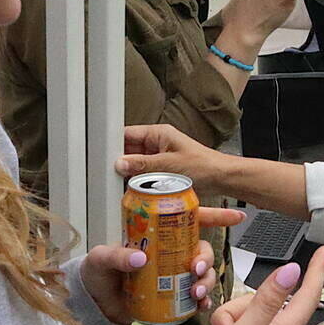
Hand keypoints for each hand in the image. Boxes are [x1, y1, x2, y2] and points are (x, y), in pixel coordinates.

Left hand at [80, 208, 245, 323]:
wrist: (94, 304)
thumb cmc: (96, 274)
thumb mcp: (101, 258)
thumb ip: (117, 255)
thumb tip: (139, 258)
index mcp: (157, 236)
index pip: (189, 220)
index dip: (215, 216)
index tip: (235, 216)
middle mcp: (170, 253)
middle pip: (202, 249)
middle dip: (206, 258)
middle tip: (195, 269)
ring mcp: (173, 275)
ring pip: (204, 273)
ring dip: (206, 281)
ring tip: (195, 292)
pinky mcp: (173, 296)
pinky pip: (197, 297)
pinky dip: (202, 301)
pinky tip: (199, 305)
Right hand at [119, 123, 233, 190]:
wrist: (222, 179)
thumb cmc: (203, 166)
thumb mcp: (169, 165)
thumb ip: (143, 165)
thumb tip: (120, 163)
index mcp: (158, 133)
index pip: (127, 134)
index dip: (114, 144)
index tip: (102, 156)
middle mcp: (157, 144)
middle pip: (129, 151)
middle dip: (121, 163)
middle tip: (110, 174)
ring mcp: (159, 158)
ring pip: (136, 165)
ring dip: (130, 174)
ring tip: (120, 183)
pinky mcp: (163, 172)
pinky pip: (144, 176)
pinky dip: (139, 183)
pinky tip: (133, 190)